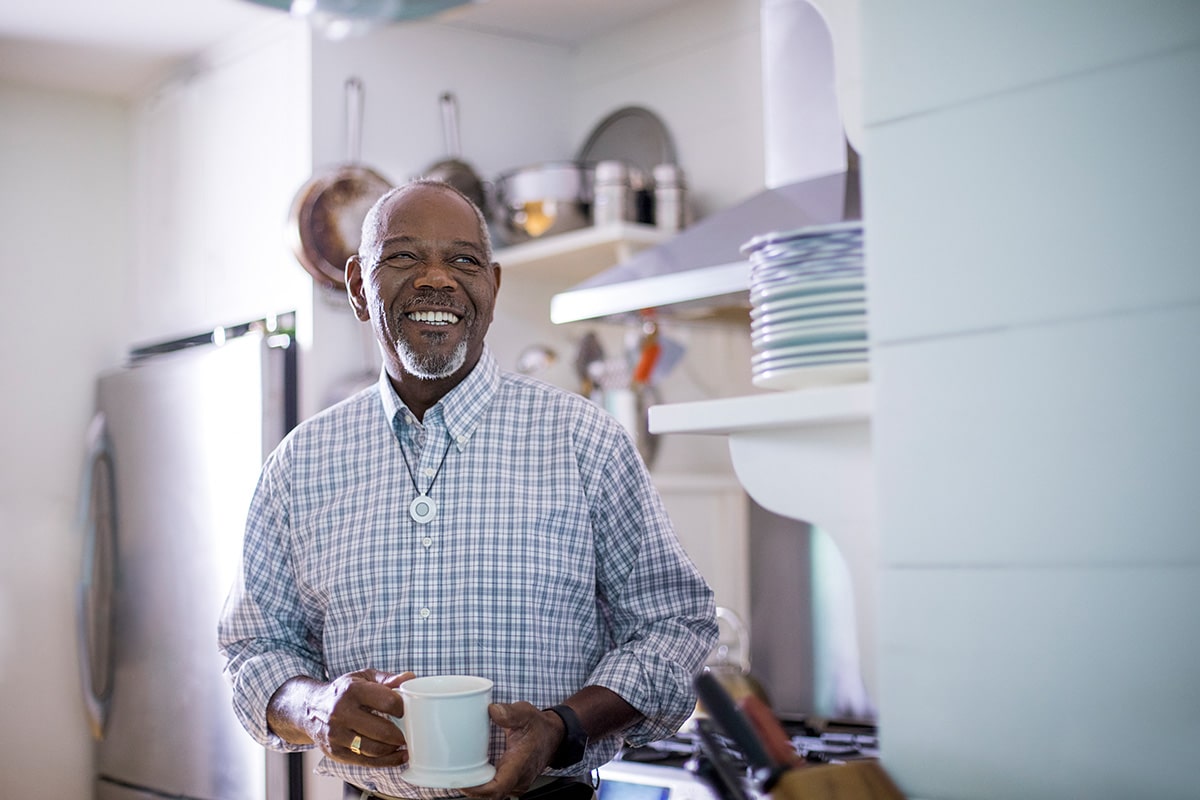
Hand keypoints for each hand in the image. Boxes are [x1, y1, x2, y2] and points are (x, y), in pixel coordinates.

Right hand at [271, 669, 412, 766]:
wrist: (309, 709)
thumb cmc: (342, 692)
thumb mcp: (362, 677)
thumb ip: (387, 679)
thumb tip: (410, 679)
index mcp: (352, 691)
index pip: (388, 702)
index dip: (403, 708)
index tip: (408, 710)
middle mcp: (341, 713)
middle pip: (382, 730)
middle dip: (401, 734)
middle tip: (411, 732)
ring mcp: (337, 735)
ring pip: (375, 749)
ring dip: (395, 749)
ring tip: (404, 744)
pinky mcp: (336, 753)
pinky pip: (366, 761)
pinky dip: (386, 761)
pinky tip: (398, 756)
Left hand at [460, 702, 563, 799]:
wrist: (554, 736)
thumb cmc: (539, 727)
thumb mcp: (526, 713)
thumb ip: (510, 712)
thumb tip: (493, 710)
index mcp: (520, 764)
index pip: (498, 787)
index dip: (477, 789)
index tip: (462, 782)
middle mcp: (518, 779)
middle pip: (491, 795)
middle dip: (471, 789)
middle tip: (451, 776)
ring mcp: (516, 783)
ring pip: (493, 795)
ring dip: (475, 789)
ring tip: (458, 775)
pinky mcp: (513, 782)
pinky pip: (496, 791)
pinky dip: (482, 787)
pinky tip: (471, 776)